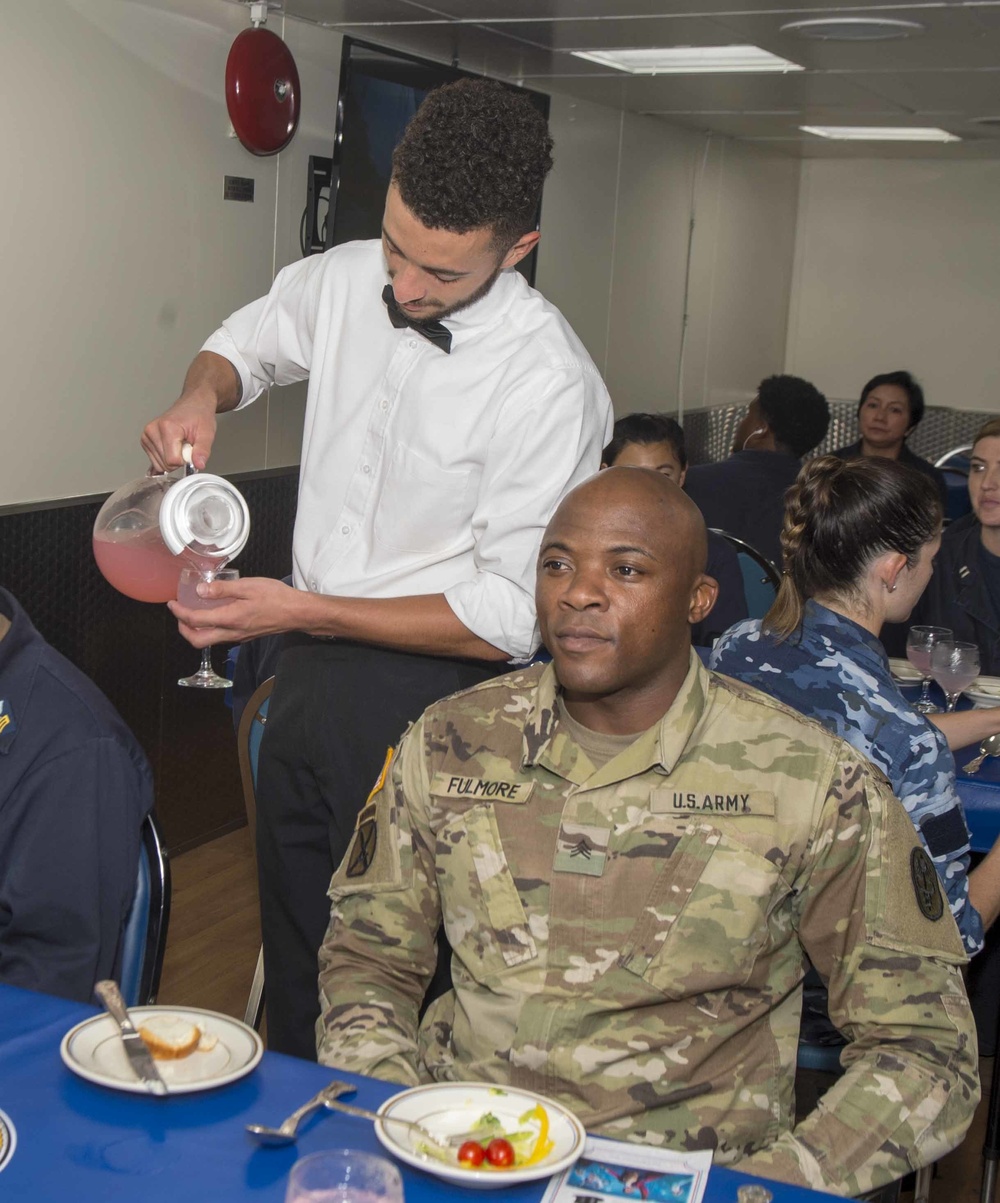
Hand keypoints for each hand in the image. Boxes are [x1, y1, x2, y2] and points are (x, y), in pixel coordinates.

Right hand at [140, 351, 240, 471]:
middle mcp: (152, 430)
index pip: (172, 461)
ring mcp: (146, 435)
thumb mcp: (207, 433)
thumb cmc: (199, 415)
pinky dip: (166, 458)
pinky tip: (172, 446)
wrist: (194, 404)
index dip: (185, 460)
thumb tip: (198, 464)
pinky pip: (155, 461)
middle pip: (165, 464)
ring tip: (180, 443)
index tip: (191, 448)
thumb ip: (202, 450)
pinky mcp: (145, 440)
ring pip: (159, 464)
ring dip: (173, 459)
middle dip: (179, 459)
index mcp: (167, 427)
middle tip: (186, 444)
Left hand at [168, 576, 302, 647]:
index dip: (179, 613)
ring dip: (195, 631)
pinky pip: (221, 637)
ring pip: (209, 641)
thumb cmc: (276, 597)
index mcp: (230, 618)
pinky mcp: (246, 636)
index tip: (172, 603)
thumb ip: (222, 589)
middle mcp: (232, 632)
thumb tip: (200, 591)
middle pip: (198, 640)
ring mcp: (239, 637)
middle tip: (179, 614)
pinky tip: (213, 616)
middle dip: (183, 629)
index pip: (195, 621)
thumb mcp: (248, 586)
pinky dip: (210, 629)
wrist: (297, 613)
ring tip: (192, 614)